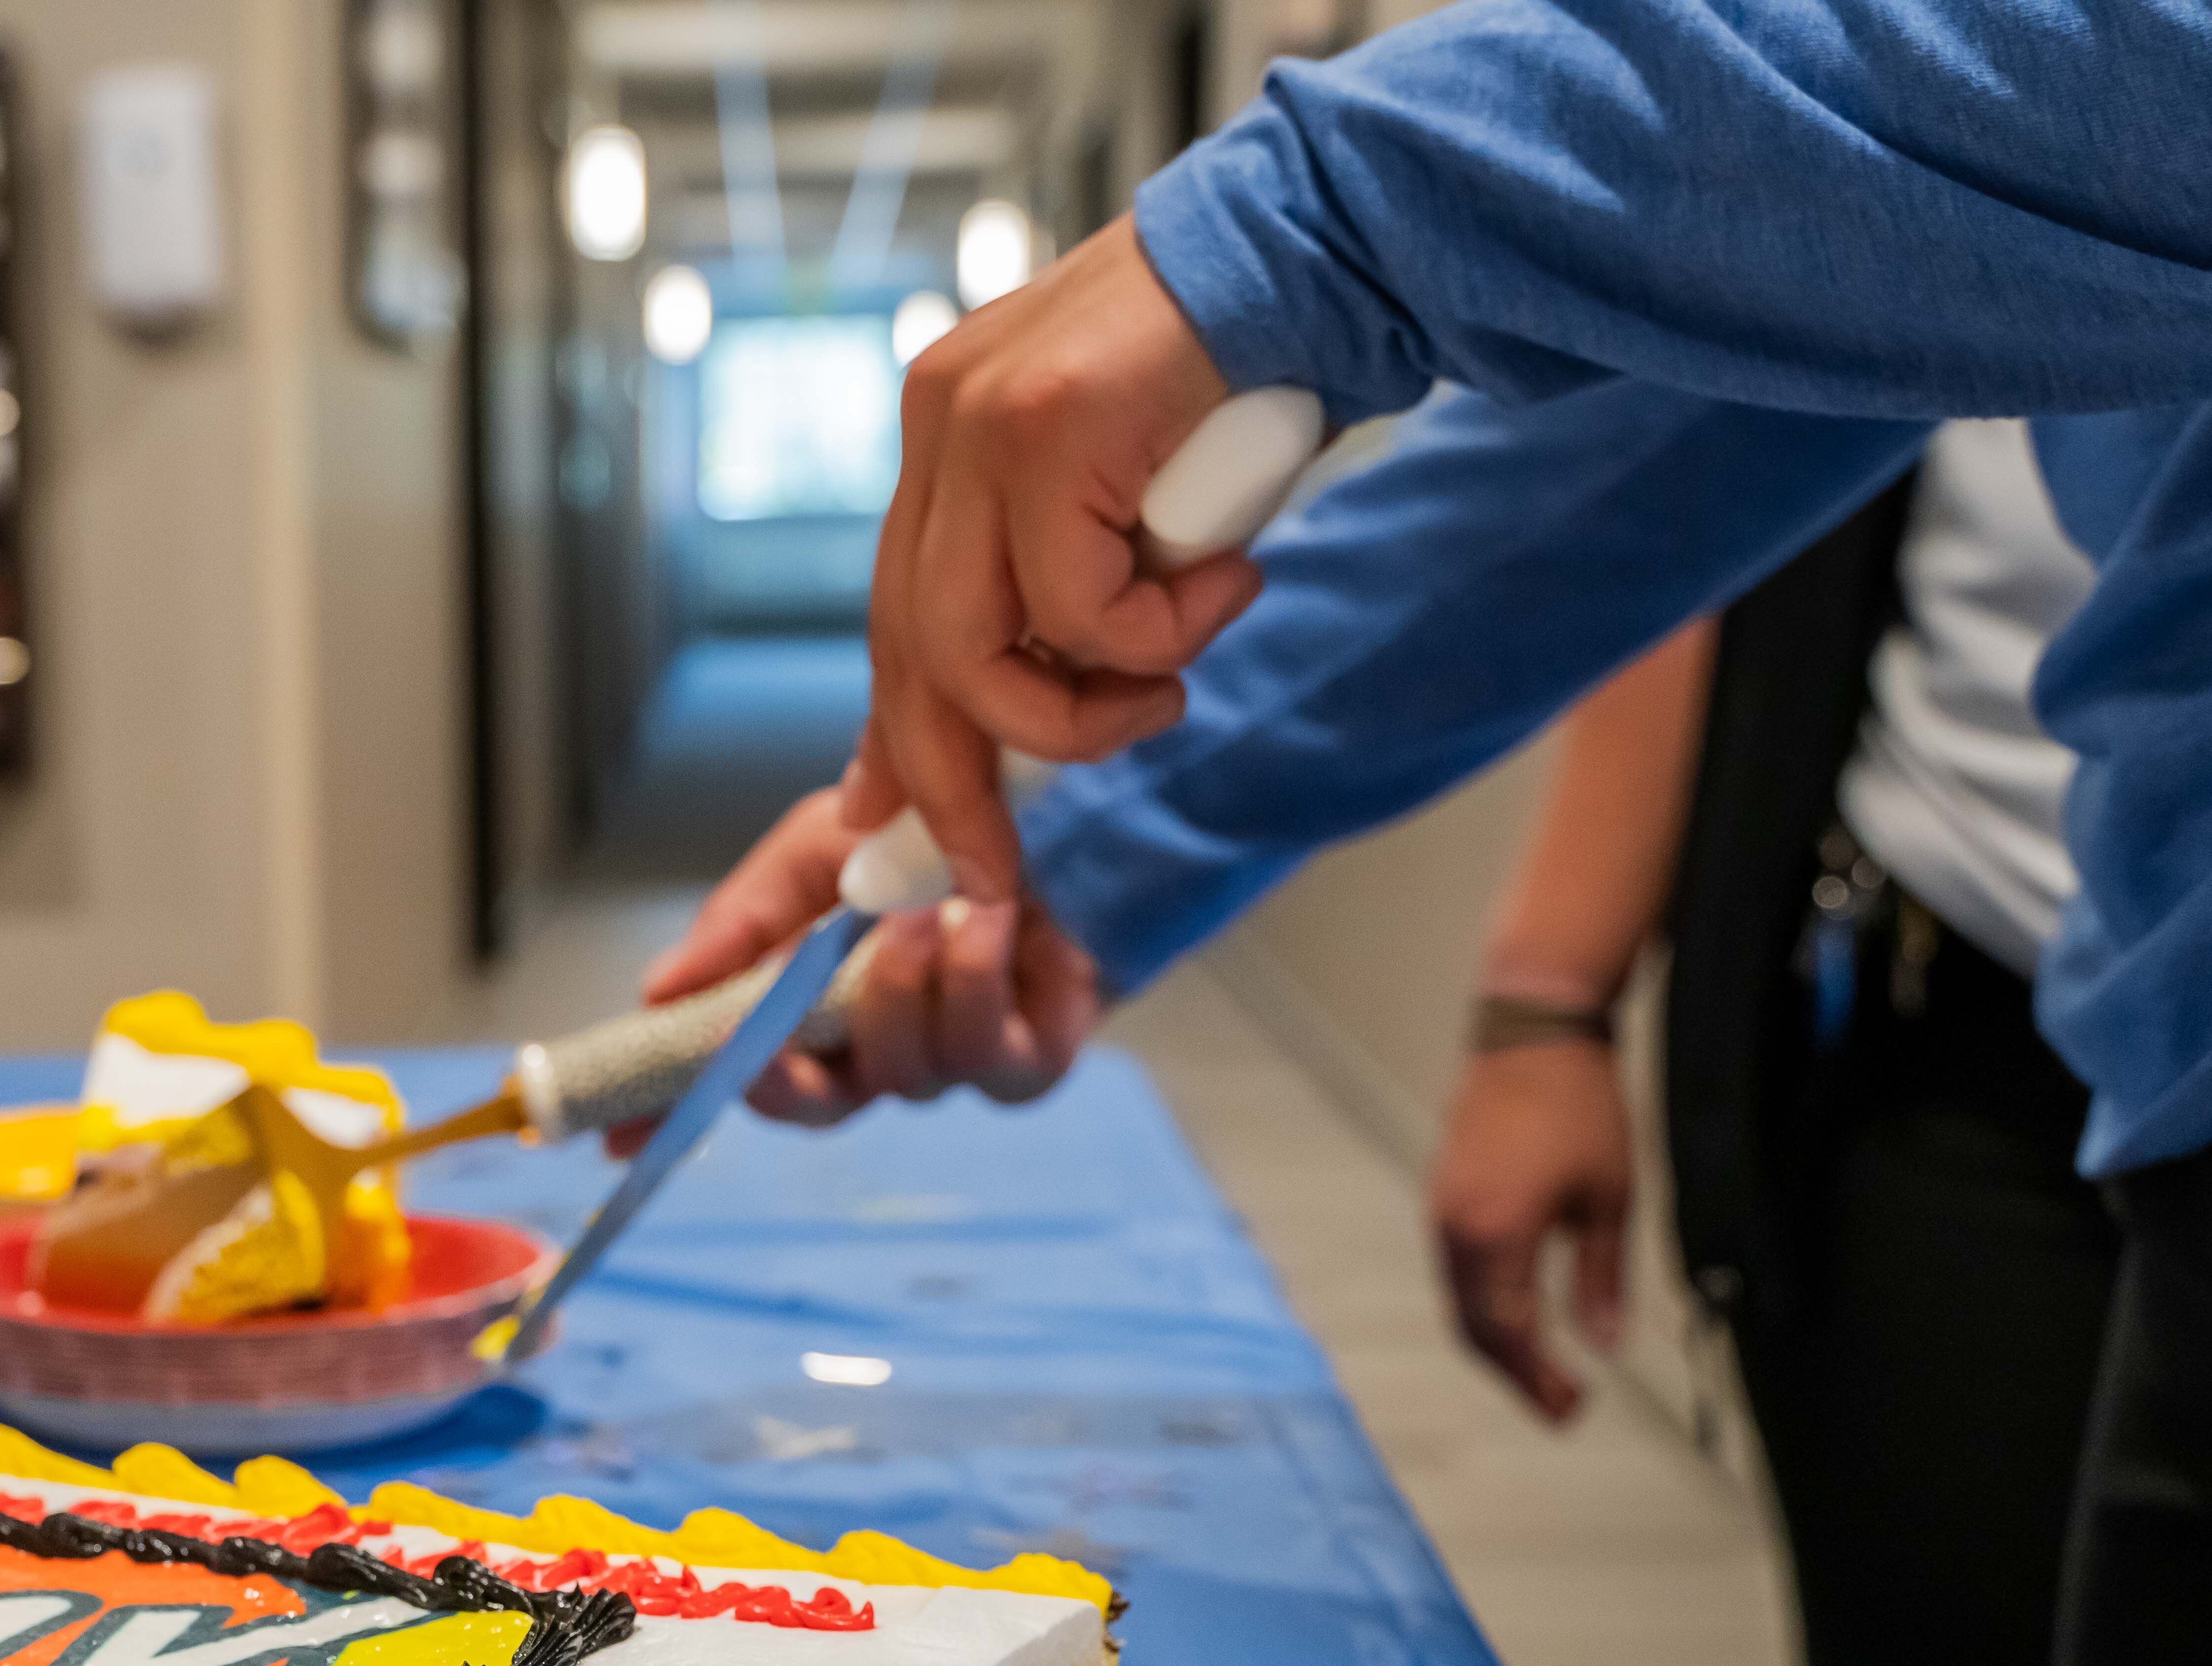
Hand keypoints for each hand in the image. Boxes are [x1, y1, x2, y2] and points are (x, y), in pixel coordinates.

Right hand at [618, 786, 1104, 1147]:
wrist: (1062, 810)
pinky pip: (998, 1057)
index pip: (736, 1084)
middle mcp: (882, 1058)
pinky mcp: (1037, 1058)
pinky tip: (992, 920)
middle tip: (768, 1014)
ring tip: (918, 908)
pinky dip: (984, 978)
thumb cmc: (930, 837)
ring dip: (901, 987)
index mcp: (818, 1022)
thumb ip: (741, 922)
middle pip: (817, 1110)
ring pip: (910, 1074)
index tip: (619, 1137)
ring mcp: (958, 1065)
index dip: (678, 1118)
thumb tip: (654, 993)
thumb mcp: (814, 854)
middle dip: (785, 1075)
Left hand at [853, 218, 1253, 901]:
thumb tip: (1033, 706)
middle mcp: (940, 430)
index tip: (885, 819)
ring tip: (1165, 696)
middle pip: (908, 654)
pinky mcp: (1038, 435)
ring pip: (969, 652)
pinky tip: (1227, 581)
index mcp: (948, 443)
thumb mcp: (1134, 508)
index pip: (893, 617)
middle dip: (953, 781)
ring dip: (1075, 716)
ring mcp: (976, 427)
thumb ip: (1068, 586)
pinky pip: (1074, 610)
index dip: (890, 736)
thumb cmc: (1249, 378)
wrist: (1326, 250)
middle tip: (996, 869)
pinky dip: (1155, 636)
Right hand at [1429, 1035, 1635, 1421]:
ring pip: (1461, 1303)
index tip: (1572, 1409)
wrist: (1531, 1032)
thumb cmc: (1580, 1107)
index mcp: (1498, 1236)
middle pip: (1475, 1329)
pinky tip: (1517, 1314)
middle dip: (1516, 1375)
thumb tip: (1605, 1344)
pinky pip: (1456, 1273)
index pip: (1509, 1334)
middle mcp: (1456, 1232)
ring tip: (1541, 1369)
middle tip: (1560, 1407)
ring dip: (1498, 1343)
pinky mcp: (1444, 1197)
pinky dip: (1484, 1307)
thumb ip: (1603, 1279)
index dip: (1538, 1380)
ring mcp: (1443, 1214)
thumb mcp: (1611, 1198)